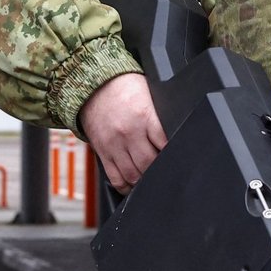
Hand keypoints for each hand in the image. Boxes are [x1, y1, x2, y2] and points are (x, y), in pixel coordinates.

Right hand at [78, 73, 167, 192]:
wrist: (93, 84)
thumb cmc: (124, 88)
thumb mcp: (148, 96)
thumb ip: (159, 117)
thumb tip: (174, 134)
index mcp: (145, 117)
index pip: (165, 144)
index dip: (173, 155)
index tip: (177, 160)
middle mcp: (129, 133)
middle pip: (149, 163)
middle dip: (158, 170)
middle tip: (165, 172)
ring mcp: (114, 144)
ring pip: (132, 175)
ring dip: (143, 181)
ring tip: (150, 180)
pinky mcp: (102, 152)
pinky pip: (114, 177)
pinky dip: (125, 186)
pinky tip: (132, 186)